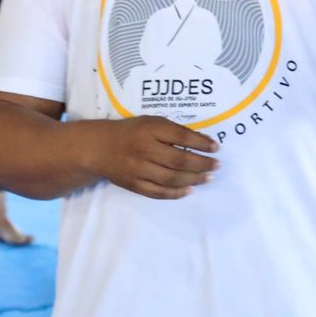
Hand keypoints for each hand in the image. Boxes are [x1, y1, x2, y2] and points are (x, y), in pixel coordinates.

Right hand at [86, 117, 219, 199]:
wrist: (99, 148)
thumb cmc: (131, 132)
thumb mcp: (152, 123)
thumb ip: (176, 131)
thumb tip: (205, 142)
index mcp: (149, 129)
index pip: (181, 136)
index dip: (201, 143)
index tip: (216, 147)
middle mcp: (143, 150)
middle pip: (178, 160)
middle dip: (201, 164)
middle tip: (216, 165)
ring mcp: (137, 169)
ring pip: (171, 178)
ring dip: (193, 179)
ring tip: (208, 178)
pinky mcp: (133, 185)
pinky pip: (158, 192)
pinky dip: (175, 193)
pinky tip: (189, 189)